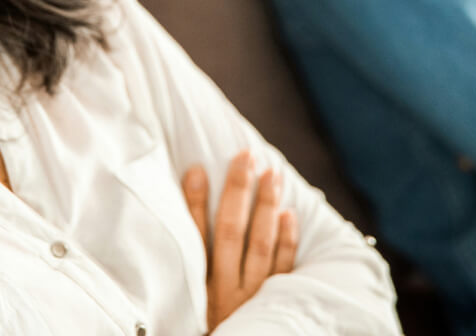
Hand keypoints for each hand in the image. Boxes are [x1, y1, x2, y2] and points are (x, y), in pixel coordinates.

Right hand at [182, 151, 297, 331]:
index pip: (194, 238)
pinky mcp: (274, 304)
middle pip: (229, 232)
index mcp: (197, 288)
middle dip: (237, 191)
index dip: (193, 202)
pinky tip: (288, 215)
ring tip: (271, 174)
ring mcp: (252, 297)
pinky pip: (282, 270)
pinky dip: (286, 241)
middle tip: (245, 156)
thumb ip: (189, 265)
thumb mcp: (187, 302)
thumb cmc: (206, 328)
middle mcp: (224, 291)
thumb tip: (187, 210)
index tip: (197, 169)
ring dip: (265, 206)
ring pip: (259, 245)